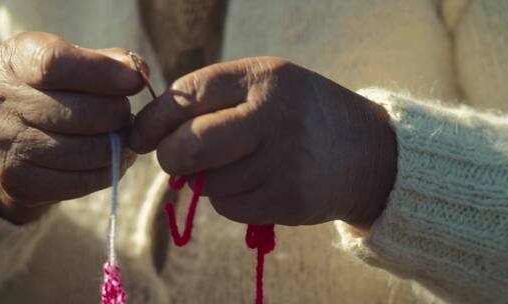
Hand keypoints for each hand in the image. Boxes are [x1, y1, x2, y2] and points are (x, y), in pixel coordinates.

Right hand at [0, 32, 143, 223]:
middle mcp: (2, 100)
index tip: (134, 82)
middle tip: (125, 114)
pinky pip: (83, 181)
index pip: (56, 64)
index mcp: (15, 60)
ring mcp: (7, 143)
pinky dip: (110, 170)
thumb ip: (109, 61)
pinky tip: (112, 158)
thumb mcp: (77, 62)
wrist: (18, 135)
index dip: (102, 73)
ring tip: (122, 136)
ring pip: (88, 151)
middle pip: (81, 113)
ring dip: (118, 145)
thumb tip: (138, 71)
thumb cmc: (59, 89)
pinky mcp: (18, 180)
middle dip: (118, 114)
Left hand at [131, 57, 396, 229]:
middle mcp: (273, 116)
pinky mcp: (287, 198)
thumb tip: (154, 135)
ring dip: (208, 179)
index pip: (188, 94)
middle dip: (170, 156)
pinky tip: (258, 182)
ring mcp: (283, 161)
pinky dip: (230, 199)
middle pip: (191, 145)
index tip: (141, 133)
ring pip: (208, 183)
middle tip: (175, 157)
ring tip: (241, 164)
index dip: (154, 118)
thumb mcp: (266, 85)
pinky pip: (229, 206)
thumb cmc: (302, 113)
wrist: (366, 151)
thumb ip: (214, 100)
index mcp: (263, 77)